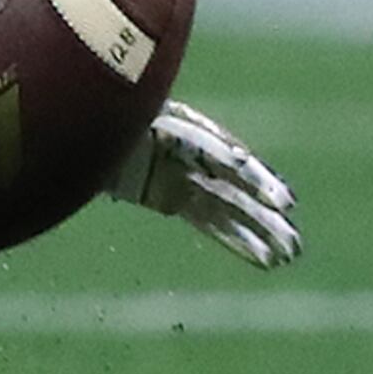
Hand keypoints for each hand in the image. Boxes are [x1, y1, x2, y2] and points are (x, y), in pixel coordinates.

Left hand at [106, 99, 300, 268]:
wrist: (76, 127)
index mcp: (186, 129)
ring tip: (289, 255)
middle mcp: (193, 156)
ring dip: (259, 232)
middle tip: (296, 243)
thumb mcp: (137, 121)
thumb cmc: (106, 115)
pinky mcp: (172, 197)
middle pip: (235, 189)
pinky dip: (235, 239)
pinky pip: (209, 221)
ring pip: (229, 209)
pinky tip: (262, 258)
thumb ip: (172, 133)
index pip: (227, 157)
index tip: (283, 201)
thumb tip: (229, 155)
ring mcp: (184, 178)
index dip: (255, 179)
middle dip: (265, 215)